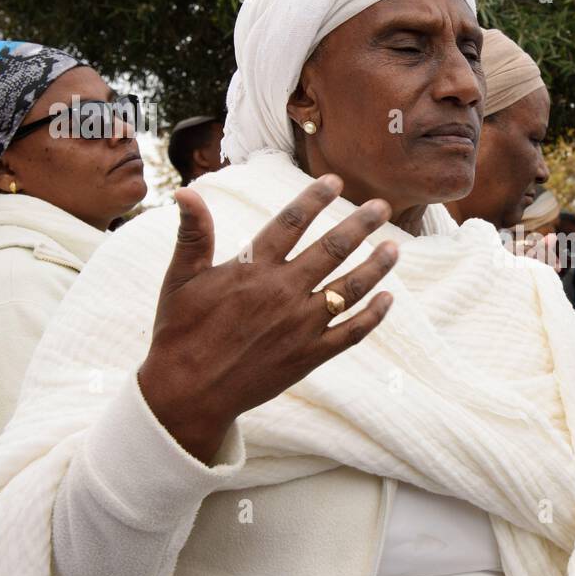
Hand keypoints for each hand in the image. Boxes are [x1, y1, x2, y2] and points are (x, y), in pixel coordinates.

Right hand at [139, 176, 397, 462]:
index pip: (291, 222)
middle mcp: (283, 292)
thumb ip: (193, 234)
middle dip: (360, 225)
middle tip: (381, 206)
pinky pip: (351, 332)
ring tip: (394, 248)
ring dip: (376, 266)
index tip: (335, 182)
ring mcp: (301, 325)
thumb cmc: (180, 332)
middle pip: (332, 249)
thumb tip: (185, 191)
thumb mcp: (179, 279)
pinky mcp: (310, 355)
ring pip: (350, 287)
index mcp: (252, 269)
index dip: (314, 199)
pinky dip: (373, 315)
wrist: (188, 393)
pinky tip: (387, 298)